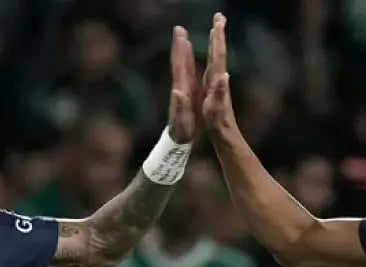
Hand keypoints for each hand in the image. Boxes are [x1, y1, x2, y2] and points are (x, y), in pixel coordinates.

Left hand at [166, 25, 198, 143]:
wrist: (177, 139)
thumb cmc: (181, 131)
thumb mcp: (181, 120)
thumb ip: (178, 106)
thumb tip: (177, 91)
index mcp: (181, 90)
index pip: (180, 67)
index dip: (181, 52)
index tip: (182, 36)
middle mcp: (180, 86)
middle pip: (179, 62)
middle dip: (179, 45)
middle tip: (179, 29)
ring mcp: (182, 88)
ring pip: (182, 66)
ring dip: (182, 51)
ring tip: (183, 37)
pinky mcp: (185, 92)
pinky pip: (186, 73)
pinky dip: (187, 62)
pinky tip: (188, 56)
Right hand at [200, 13, 235, 136]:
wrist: (224, 135)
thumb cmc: (217, 124)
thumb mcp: (216, 110)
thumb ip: (219, 93)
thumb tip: (224, 76)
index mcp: (217, 81)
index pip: (218, 56)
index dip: (218, 39)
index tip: (218, 22)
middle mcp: (219, 78)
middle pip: (219, 52)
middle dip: (218, 34)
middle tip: (219, 16)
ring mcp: (218, 82)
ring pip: (217, 57)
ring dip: (217, 41)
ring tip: (216, 28)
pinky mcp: (215, 87)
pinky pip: (213, 65)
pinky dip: (213, 54)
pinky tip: (213, 52)